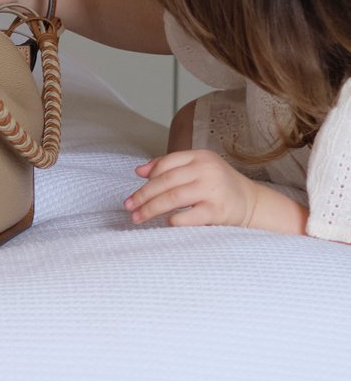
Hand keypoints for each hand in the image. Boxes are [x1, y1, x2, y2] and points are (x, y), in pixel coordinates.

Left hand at [125, 150, 258, 228]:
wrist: (252, 203)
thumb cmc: (218, 186)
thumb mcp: (197, 169)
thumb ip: (169, 167)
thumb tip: (139, 171)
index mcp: (200, 157)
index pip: (166, 164)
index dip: (148, 178)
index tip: (134, 193)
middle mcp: (207, 170)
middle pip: (165, 181)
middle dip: (143, 196)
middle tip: (129, 207)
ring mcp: (213, 189)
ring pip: (173, 197)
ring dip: (151, 209)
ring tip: (137, 218)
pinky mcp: (218, 210)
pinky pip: (190, 215)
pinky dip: (174, 220)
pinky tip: (165, 223)